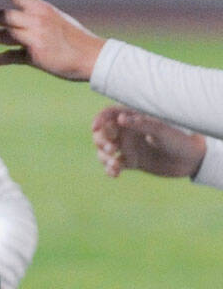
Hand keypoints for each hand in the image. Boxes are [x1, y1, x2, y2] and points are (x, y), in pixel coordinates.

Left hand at [0, 0, 105, 80]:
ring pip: (1, 35)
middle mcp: (36, 20)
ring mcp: (34, 38)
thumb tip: (20, 17)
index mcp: (42, 9)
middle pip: (1, 15)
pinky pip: (10, 56)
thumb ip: (37, 18)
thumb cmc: (78, 39)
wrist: (95, 58)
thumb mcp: (58, 20)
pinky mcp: (35, 56)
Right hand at [91, 106, 206, 179]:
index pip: (109, 114)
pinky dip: (110, 169)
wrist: (192, 160)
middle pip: (103, 133)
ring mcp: (128, 147)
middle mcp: (127, 131)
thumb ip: (141, 124)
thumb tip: (120, 119)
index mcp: (132, 118)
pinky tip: (114, 174)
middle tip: (112, 149)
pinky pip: (114, 164)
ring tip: (114, 165)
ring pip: (104, 150)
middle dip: (101, 140)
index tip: (96, 127)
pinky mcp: (131, 162)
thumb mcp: (162, 130)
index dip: (99, 119)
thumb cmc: (179, 139)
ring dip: (104, 157)